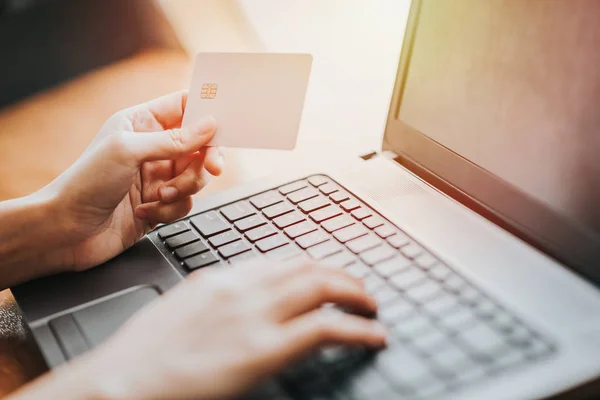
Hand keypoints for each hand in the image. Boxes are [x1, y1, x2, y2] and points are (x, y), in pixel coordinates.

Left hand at [42, 91, 222, 270]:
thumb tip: (209, 125)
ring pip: (197, 176)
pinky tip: (145, 212)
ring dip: (184, 188)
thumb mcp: (129, 152)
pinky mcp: (160, 204)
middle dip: (205, 159)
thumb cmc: (85, 184)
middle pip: (200, 145)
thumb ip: (173, 139)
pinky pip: (185, 203)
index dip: (206, 112)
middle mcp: (152, 147)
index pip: (184, 106)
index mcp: (141, 123)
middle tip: (211, 168)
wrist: (65, 232)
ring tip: (159, 196)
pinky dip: (170, 209)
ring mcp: (157, 177)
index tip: (222, 124)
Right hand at [65, 261, 386, 399]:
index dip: (310, 266)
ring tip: (370, 305)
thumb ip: (210, 301)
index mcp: (218, 278)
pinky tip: (373, 335)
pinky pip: (326, 328)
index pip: (278, 261)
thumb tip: (229, 304)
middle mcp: (241, 287)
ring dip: (355, 293)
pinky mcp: (263, 349)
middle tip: (358, 287)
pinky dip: (358, 329)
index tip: (325, 273)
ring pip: (322, 286)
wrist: (121, 380)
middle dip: (340, 274)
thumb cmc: (140, 356)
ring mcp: (254, 314)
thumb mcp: (178, 313)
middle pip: (306, 266)